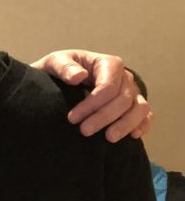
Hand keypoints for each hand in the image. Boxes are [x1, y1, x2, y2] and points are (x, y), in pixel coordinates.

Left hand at [29, 50, 150, 140]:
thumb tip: (78, 76)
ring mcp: (132, 92)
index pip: (108, 86)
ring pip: (140, 108)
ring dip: (126, 124)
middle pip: (123, 99)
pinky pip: (146, 115)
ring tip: (109, 138)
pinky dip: (142, 125)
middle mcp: (125, 77)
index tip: (72, 118)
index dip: (92, 104)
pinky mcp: (134, 106)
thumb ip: (64, 66)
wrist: (60, 79)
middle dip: (104, 117)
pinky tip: (133, 136)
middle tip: (84, 131)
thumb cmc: (60, 69)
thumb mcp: (55, 62)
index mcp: (108, 64)